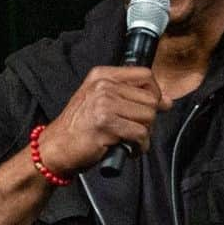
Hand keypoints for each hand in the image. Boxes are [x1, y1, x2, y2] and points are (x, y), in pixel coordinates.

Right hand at [37, 67, 171, 175]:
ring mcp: (104, 104)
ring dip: (144, 134)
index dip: (155, 93)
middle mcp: (103, 86)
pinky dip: (139, 147)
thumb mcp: (102, 102)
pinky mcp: (106, 124)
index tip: (151, 108)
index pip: (145, 75)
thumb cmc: (80, 127)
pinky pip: (140, 134)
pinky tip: (128, 149)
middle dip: (149, 119)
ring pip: (148, 117)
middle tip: (135, 130)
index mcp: (102, 76)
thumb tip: (167, 101)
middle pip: (150, 99)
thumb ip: (132, 97)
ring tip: (130, 140)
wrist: (56, 147)